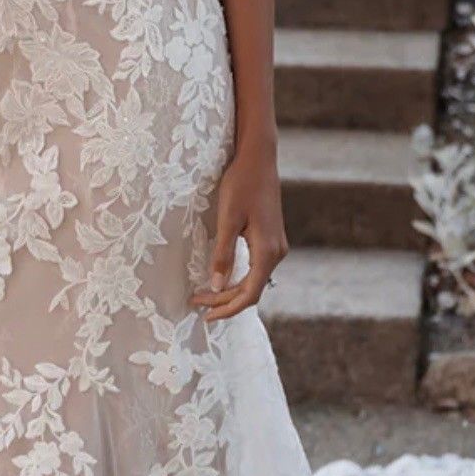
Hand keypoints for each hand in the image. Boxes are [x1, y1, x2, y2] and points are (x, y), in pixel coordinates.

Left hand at [189, 139, 287, 322]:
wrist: (258, 159)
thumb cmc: (241, 184)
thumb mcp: (227, 219)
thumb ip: (222, 254)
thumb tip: (216, 286)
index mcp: (268, 251)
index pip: (250, 294)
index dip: (228, 308)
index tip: (206, 316)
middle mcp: (277, 252)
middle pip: (252, 290)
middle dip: (224, 300)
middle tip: (196, 304)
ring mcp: (276, 245)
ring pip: (254, 279)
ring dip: (230, 290)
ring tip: (204, 295)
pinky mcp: (271, 238)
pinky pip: (256, 267)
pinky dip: (238, 277)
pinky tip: (221, 278)